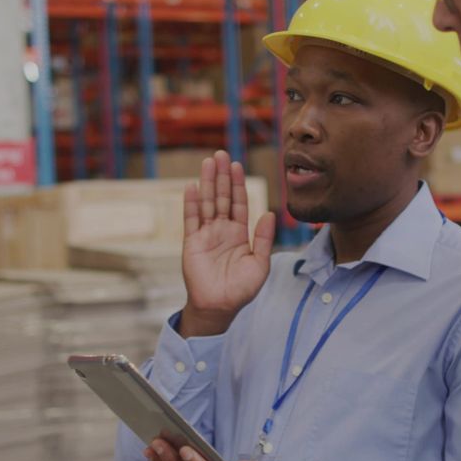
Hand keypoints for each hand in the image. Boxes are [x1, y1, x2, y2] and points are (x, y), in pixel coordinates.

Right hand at [181, 150, 275, 337]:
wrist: (219, 307)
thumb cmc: (241, 289)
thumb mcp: (260, 263)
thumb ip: (264, 239)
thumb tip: (269, 213)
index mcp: (239, 233)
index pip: (238, 203)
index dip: (237, 184)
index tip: (236, 165)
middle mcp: (222, 230)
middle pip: (221, 197)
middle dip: (221, 176)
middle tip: (220, 154)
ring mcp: (205, 234)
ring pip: (207, 203)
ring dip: (207, 182)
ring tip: (207, 162)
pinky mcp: (191, 242)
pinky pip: (190, 219)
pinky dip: (191, 203)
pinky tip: (192, 186)